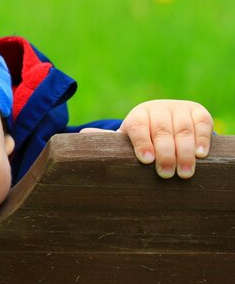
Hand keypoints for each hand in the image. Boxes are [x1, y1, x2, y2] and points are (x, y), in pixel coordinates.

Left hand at [82, 100, 212, 178]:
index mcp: (136, 116)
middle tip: (166, 174)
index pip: (137, 128)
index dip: (141, 143)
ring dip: (185, 151)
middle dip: (165, 153)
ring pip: (182, 129)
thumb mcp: (126, 140)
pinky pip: (202, 123)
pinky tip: (201, 154)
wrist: (166, 120)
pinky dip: (202, 138)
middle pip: (160, 131)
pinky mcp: (198, 112)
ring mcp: (178, 109)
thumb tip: (81, 135)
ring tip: (185, 172)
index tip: (146, 160)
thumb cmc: (142, 139)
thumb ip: (108, 140)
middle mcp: (157, 109)